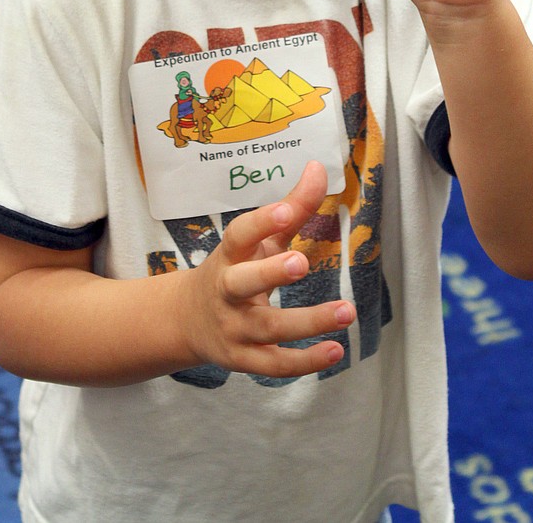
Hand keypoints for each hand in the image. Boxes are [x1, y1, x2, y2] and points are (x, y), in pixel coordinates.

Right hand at [178, 161, 354, 377]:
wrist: (186, 320)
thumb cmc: (234, 270)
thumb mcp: (258, 240)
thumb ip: (292, 207)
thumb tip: (319, 167)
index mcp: (229, 256)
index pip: (239, 235)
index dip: (260, 222)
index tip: (285, 210)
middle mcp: (227, 292)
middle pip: (243, 283)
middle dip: (270, 272)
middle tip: (302, 262)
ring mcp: (234, 328)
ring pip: (268, 328)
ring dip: (308, 321)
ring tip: (346, 311)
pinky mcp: (245, 359)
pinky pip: (275, 364)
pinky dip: (305, 361)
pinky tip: (336, 350)